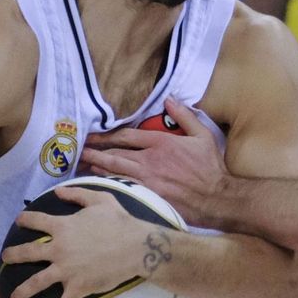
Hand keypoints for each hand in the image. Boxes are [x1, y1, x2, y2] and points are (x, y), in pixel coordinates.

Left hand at [0, 187, 168, 297]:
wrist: (136, 247)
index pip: (36, 221)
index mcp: (62, 226)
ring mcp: (66, 269)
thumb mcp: (100, 199)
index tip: (19, 221)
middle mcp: (58, 248)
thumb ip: (77, 195)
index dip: (25, 219)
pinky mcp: (78, 286)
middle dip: (13, 256)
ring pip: (36, 282)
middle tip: (4, 259)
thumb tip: (58, 192)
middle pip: (28, 253)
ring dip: (23, 291)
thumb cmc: (120, 222)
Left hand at [79, 98, 224, 225]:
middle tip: (80, 149)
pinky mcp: (148, 198)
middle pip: (115, 153)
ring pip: (115, 171)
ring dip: (97, 167)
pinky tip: (97, 184)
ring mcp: (147, 180)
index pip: (127, 135)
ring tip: (82, 164)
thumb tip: (170, 99)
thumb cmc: (211, 168)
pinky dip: (108, 185)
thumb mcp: (203, 136)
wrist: (217, 198)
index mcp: (162, 143)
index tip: (93, 134)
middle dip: (95, 150)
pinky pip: (123, 189)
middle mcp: (150, 160)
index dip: (107, 135)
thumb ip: (185, 116)